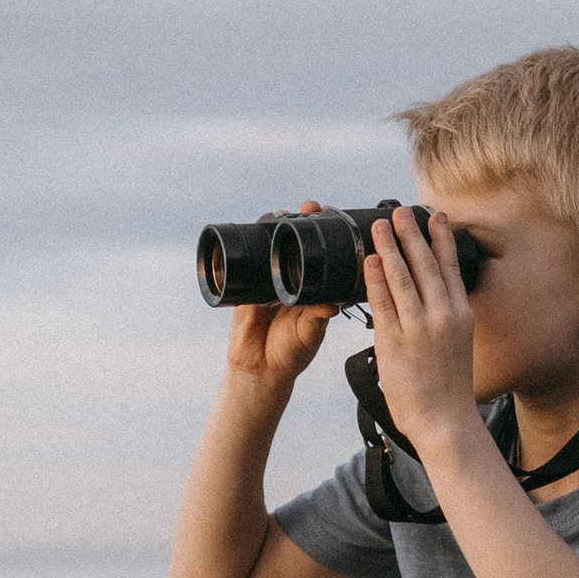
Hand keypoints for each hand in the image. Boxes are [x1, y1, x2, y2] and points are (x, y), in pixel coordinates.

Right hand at [222, 203, 334, 395]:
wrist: (261, 370)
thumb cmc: (290, 353)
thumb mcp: (310, 333)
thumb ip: (318, 317)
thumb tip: (332, 304)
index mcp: (311, 289)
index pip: (320, 256)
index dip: (326, 236)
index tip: (331, 219)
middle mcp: (290, 281)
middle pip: (295, 244)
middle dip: (300, 223)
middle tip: (308, 208)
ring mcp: (267, 282)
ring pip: (271, 249)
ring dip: (275, 229)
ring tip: (283, 214)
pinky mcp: (246, 289)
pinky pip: (246, 266)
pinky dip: (248, 251)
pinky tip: (253, 234)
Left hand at [363, 206, 480, 453]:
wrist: (445, 422)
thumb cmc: (448, 389)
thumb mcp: (457, 345)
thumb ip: (444, 319)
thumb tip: (428, 298)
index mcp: (461, 314)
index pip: (450, 267)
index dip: (441, 238)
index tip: (434, 215)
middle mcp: (443, 316)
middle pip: (425, 264)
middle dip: (412, 234)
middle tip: (400, 211)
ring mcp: (419, 327)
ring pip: (403, 277)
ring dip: (390, 248)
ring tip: (380, 226)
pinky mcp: (395, 342)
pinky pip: (383, 303)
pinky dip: (376, 279)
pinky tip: (370, 261)